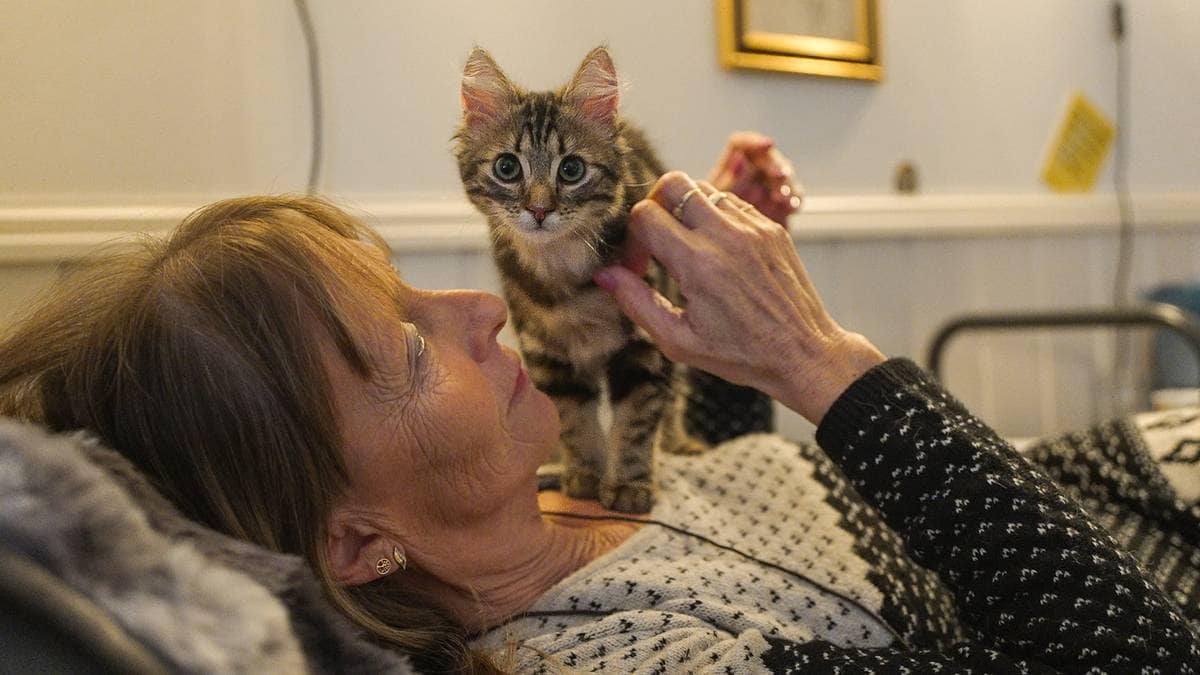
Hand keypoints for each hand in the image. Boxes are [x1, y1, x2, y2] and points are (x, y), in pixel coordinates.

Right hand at [595, 172, 883, 424]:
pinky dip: (714, 217)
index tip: (639, 267)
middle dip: (653, 207)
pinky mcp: (771, 227)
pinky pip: (731, 202)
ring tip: (686, 247)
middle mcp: (726, 236)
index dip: (631, 239)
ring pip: (701, 187)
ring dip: (684, 210)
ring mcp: (753, 227)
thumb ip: (636, 303)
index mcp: (698, 264)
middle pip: (671, 183)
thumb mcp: (678, 341)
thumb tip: (604, 274)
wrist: (803, 354)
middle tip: (656, 241)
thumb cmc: (740, 355)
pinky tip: (715, 251)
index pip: (645, 216)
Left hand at [708, 131, 801, 227]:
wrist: (725, 254)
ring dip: (786, 183)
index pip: (741, 144)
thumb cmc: (709, 229)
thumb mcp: (717, 205)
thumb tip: (740, 159)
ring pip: (785, 177)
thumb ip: (729, 182)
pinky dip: (793, 201)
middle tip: (780, 176)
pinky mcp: (781, 206)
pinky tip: (791, 207)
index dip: (755, 142)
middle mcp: (749, 174)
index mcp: (728, 168)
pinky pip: (794, 198)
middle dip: (775, 165)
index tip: (768, 145)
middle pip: (768, 158)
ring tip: (783, 197)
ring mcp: (767, 189)